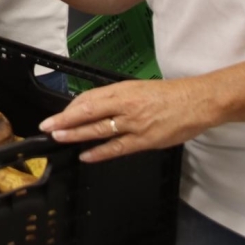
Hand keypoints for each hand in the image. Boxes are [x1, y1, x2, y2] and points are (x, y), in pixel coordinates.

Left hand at [38, 78, 218, 161]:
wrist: (197, 101)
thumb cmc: (170, 94)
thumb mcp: (138, 88)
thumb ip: (117, 98)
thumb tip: (94, 107)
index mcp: (123, 90)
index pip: (89, 99)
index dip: (71, 108)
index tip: (58, 114)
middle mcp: (125, 106)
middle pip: (88, 113)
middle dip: (64, 121)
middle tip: (47, 127)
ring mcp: (134, 124)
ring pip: (98, 130)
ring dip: (76, 135)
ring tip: (59, 138)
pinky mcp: (144, 140)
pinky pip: (117, 148)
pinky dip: (99, 152)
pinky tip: (86, 156)